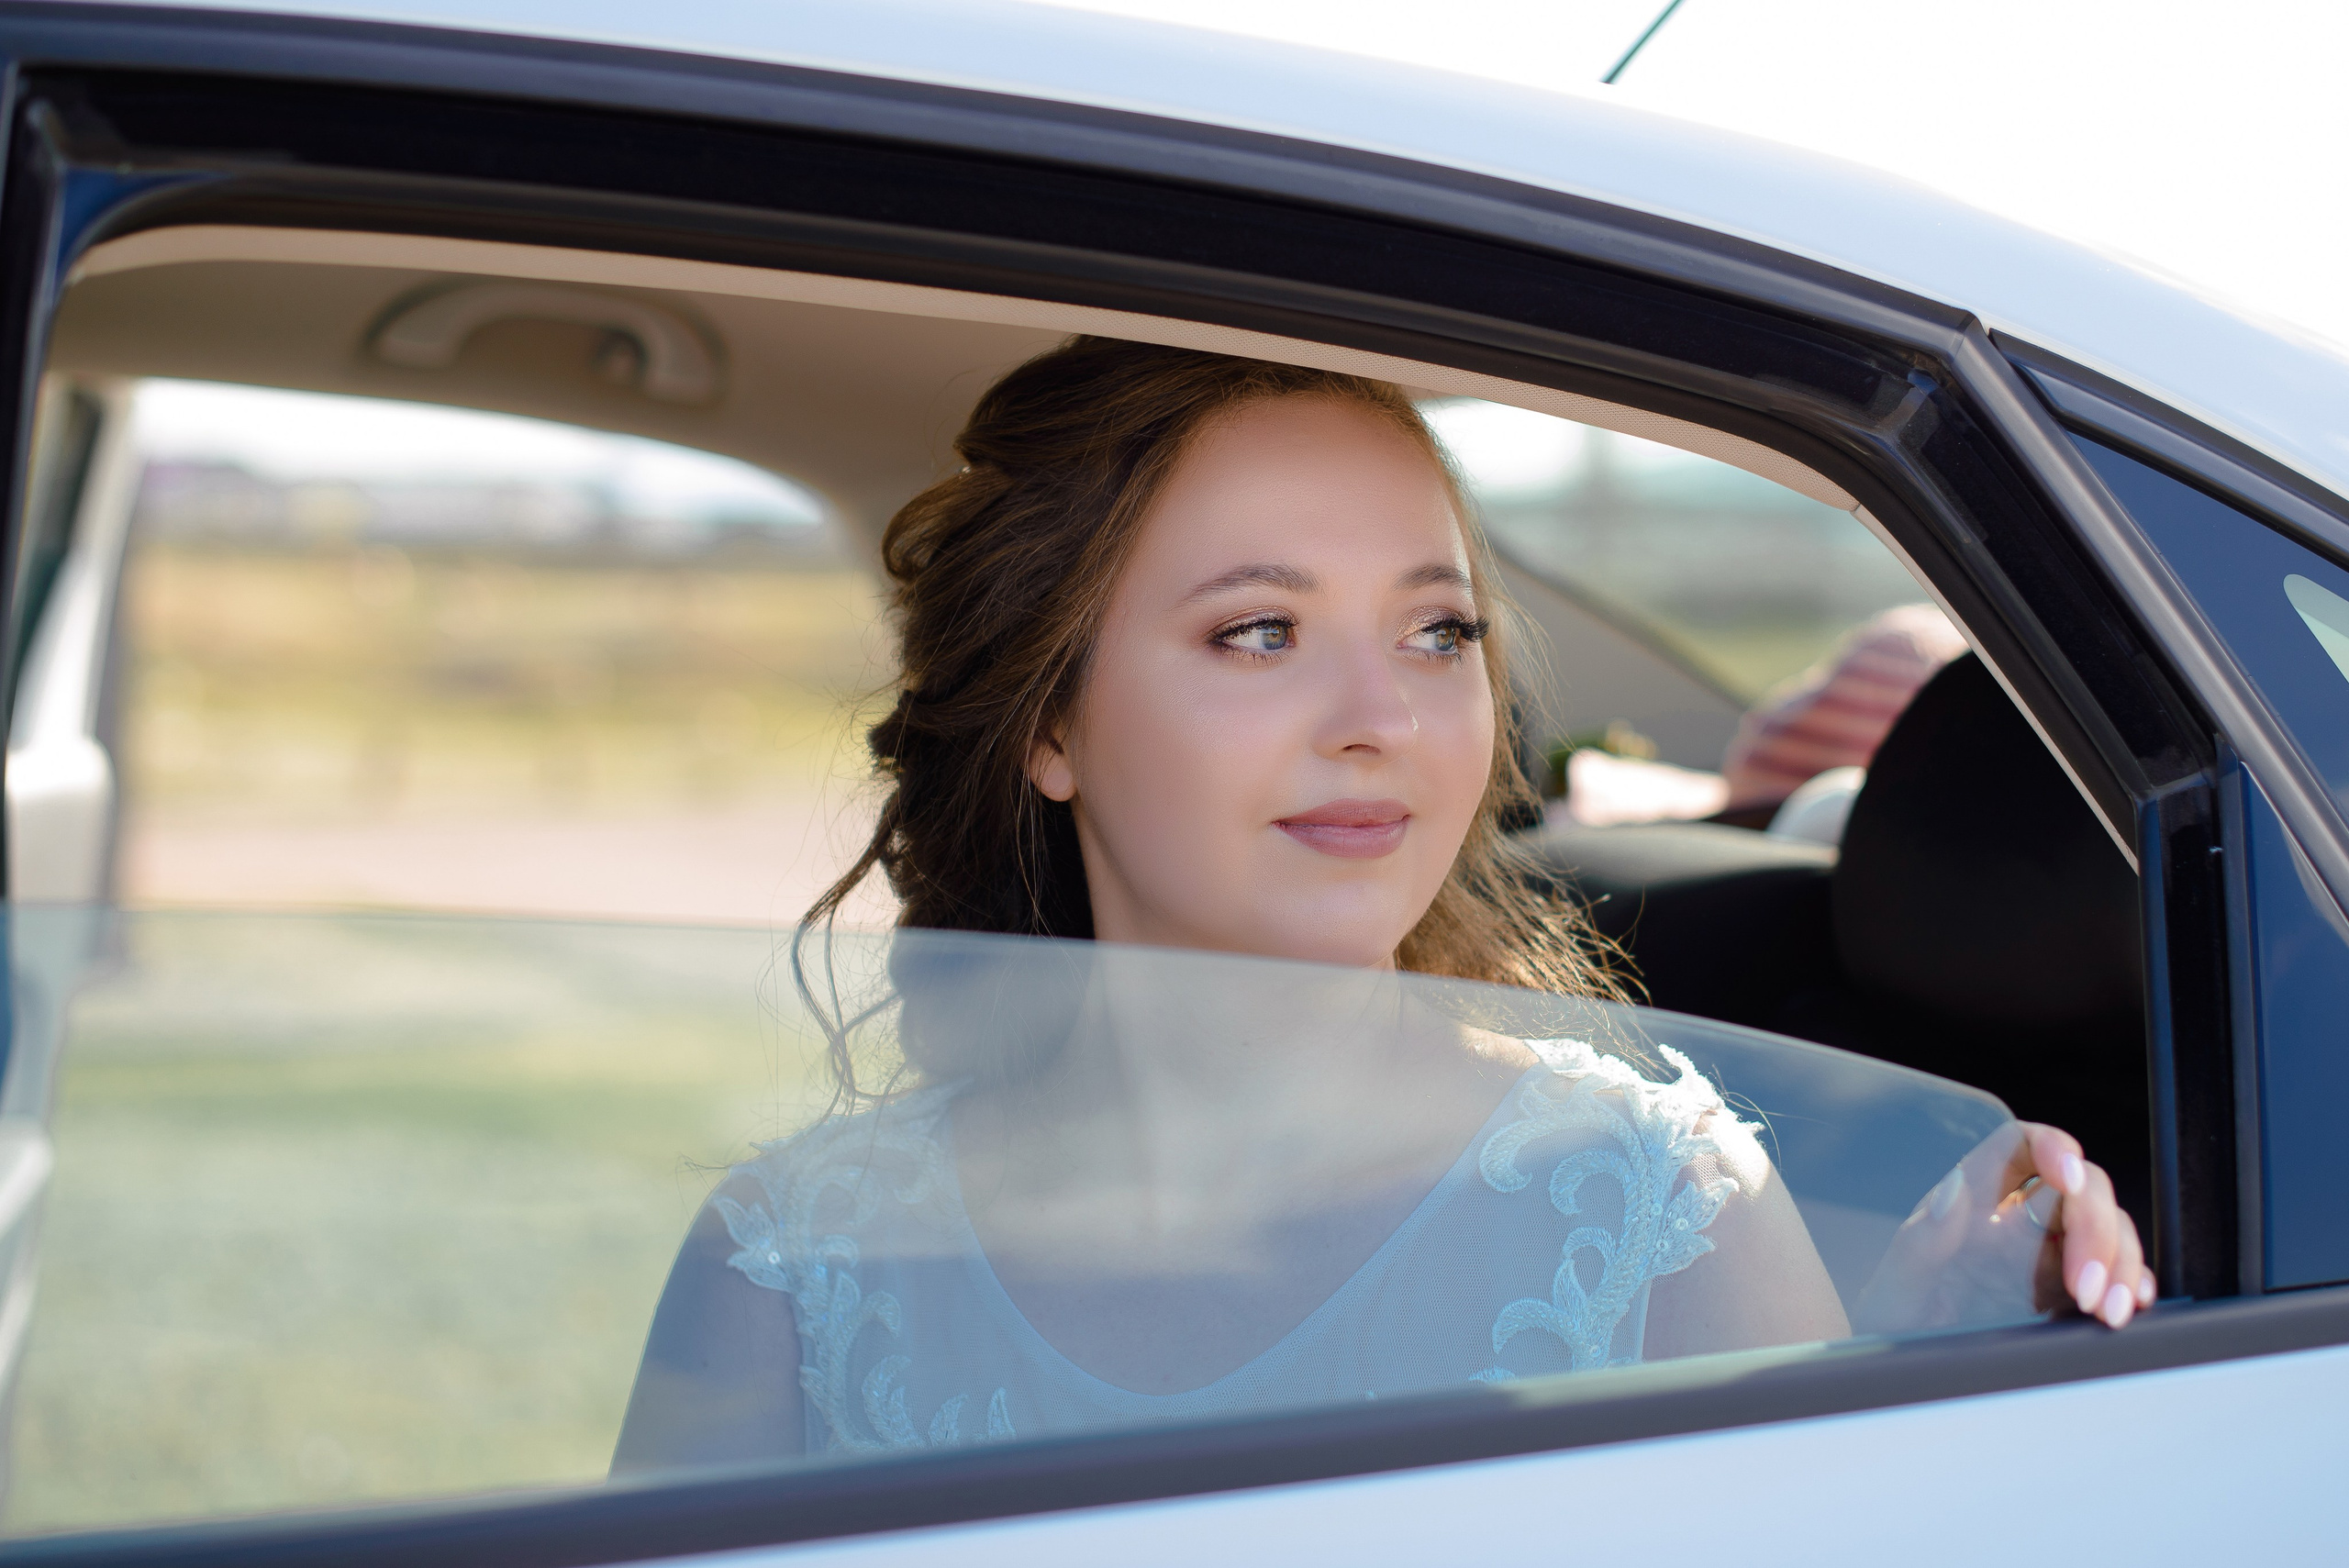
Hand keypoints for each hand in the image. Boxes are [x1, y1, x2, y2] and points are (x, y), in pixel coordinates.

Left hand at [1851, 1122, 2152, 1334]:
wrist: (1900, 1374)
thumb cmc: (1892, 1319)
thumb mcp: (1896, 1286)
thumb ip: (1921, 1240)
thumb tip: (1952, 1191)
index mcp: (1971, 1199)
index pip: (2020, 1145)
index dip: (2053, 1147)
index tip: (2071, 1177)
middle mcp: (2013, 1218)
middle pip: (2080, 1190)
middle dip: (2096, 1229)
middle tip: (2085, 1289)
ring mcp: (2044, 1254)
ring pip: (2106, 1229)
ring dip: (2119, 1263)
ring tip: (2107, 1311)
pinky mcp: (2065, 1292)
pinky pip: (2114, 1272)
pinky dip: (2129, 1283)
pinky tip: (2127, 1305)